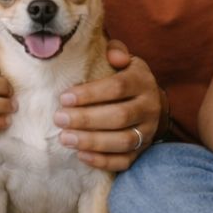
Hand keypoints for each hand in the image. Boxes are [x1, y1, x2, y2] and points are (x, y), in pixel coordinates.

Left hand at [54, 40, 162, 171]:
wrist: (153, 104)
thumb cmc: (128, 79)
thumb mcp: (127, 61)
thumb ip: (117, 51)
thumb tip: (113, 55)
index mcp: (142, 82)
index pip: (118, 88)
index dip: (90, 94)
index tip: (64, 97)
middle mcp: (149, 107)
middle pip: (119, 116)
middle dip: (86, 119)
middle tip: (59, 118)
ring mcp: (147, 132)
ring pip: (122, 141)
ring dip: (92, 142)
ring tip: (65, 138)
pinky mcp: (142, 151)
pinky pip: (125, 161)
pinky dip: (102, 161)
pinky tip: (80, 155)